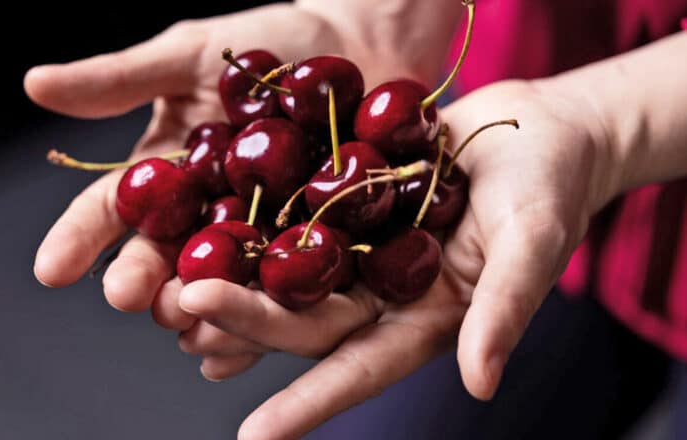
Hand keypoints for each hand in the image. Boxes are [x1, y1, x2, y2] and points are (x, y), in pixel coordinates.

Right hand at [28, 2, 450, 313]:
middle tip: (131, 296)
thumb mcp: (194, 55)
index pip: (114, 211)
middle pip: (166, 259)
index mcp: (171, 176)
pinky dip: (269, 318)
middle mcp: (207, 216)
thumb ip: (123, 79)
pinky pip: (292, 290)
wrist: (362, 45)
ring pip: (224, 285)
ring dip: (203, 308)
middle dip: (144, 279)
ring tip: (189, 323)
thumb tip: (34, 84)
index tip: (51, 270)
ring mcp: (261, 237)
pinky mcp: (319, 248)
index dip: (80, 239)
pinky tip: (248, 349)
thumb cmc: (273, 44)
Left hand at [174, 79, 619, 438]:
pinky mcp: (349, 196)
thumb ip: (505, 309)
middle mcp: (383, 290)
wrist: (538, 126)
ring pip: (288, 274)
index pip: (360, 369)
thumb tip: (480, 383)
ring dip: (235, 284)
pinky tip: (204, 226)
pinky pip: (294, 211)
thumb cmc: (550, 187)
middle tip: (189, 309)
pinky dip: (253, 223)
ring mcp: (362, 244)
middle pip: (307, 318)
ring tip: (172, 290)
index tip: (256, 436)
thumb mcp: (535, 242)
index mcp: (425, 317)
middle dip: (249, 320)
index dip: (310, 403)